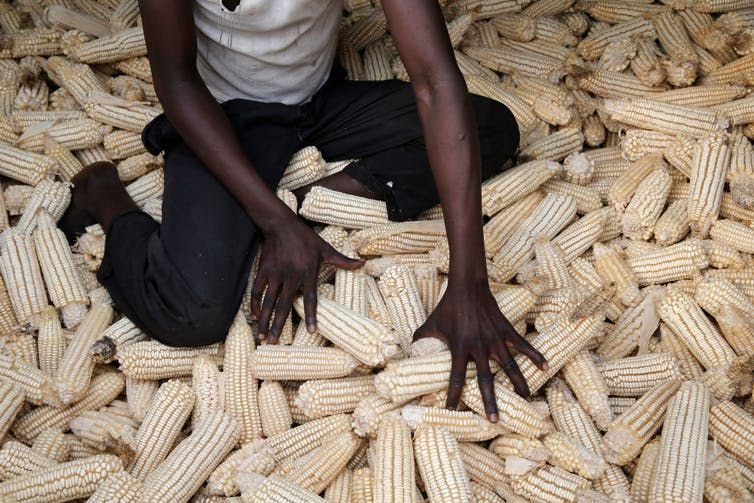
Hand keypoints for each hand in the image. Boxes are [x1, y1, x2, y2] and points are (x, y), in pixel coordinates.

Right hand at [250, 215, 361, 342]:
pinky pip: (258, 291)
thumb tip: (363, 264)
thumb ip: (343, 261)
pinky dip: (255, 304)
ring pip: (268, 302)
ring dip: (264, 320)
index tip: (312, 332)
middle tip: (273, 343)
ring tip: (262, 337)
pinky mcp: (263, 270)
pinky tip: (255, 316)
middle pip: (284, 305)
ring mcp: (275, 274)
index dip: (311, 315)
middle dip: (278, 325)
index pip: (310, 298)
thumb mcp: (326, 249)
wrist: (281, 224)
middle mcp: (291, 276)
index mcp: (308, 273)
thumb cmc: (306, 238)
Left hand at [414, 281, 546, 421]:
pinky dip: (535, 355)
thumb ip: (420, 338)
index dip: (453, 394)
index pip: (455, 377)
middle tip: (495, 421)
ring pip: (509, 366)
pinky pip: (522, 345)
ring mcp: (494, 339)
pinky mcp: (505, 330)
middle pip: (486, 380)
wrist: (467, 286)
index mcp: (459, 347)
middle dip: (490, 401)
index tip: (452, 409)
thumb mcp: (430, 323)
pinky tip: (546, 367)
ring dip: (518, 384)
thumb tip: (409, 350)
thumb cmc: (447, 307)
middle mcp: (478, 347)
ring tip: (526, 400)